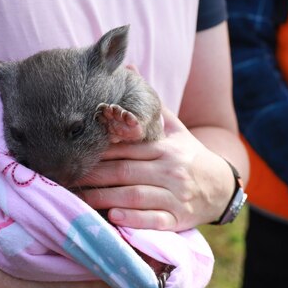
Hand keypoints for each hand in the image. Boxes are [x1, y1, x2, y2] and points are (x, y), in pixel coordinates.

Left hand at [74, 107, 233, 230]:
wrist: (222, 187)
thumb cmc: (189, 156)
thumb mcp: (175, 129)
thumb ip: (150, 106)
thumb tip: (128, 67)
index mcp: (165, 148)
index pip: (126, 148)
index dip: (99, 152)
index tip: (74, 154)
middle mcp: (170, 170)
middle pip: (124, 172)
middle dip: (93, 176)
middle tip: (66, 178)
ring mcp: (175, 196)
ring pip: (135, 196)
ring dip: (105, 198)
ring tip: (78, 200)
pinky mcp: (178, 218)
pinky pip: (154, 220)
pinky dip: (133, 219)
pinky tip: (113, 217)